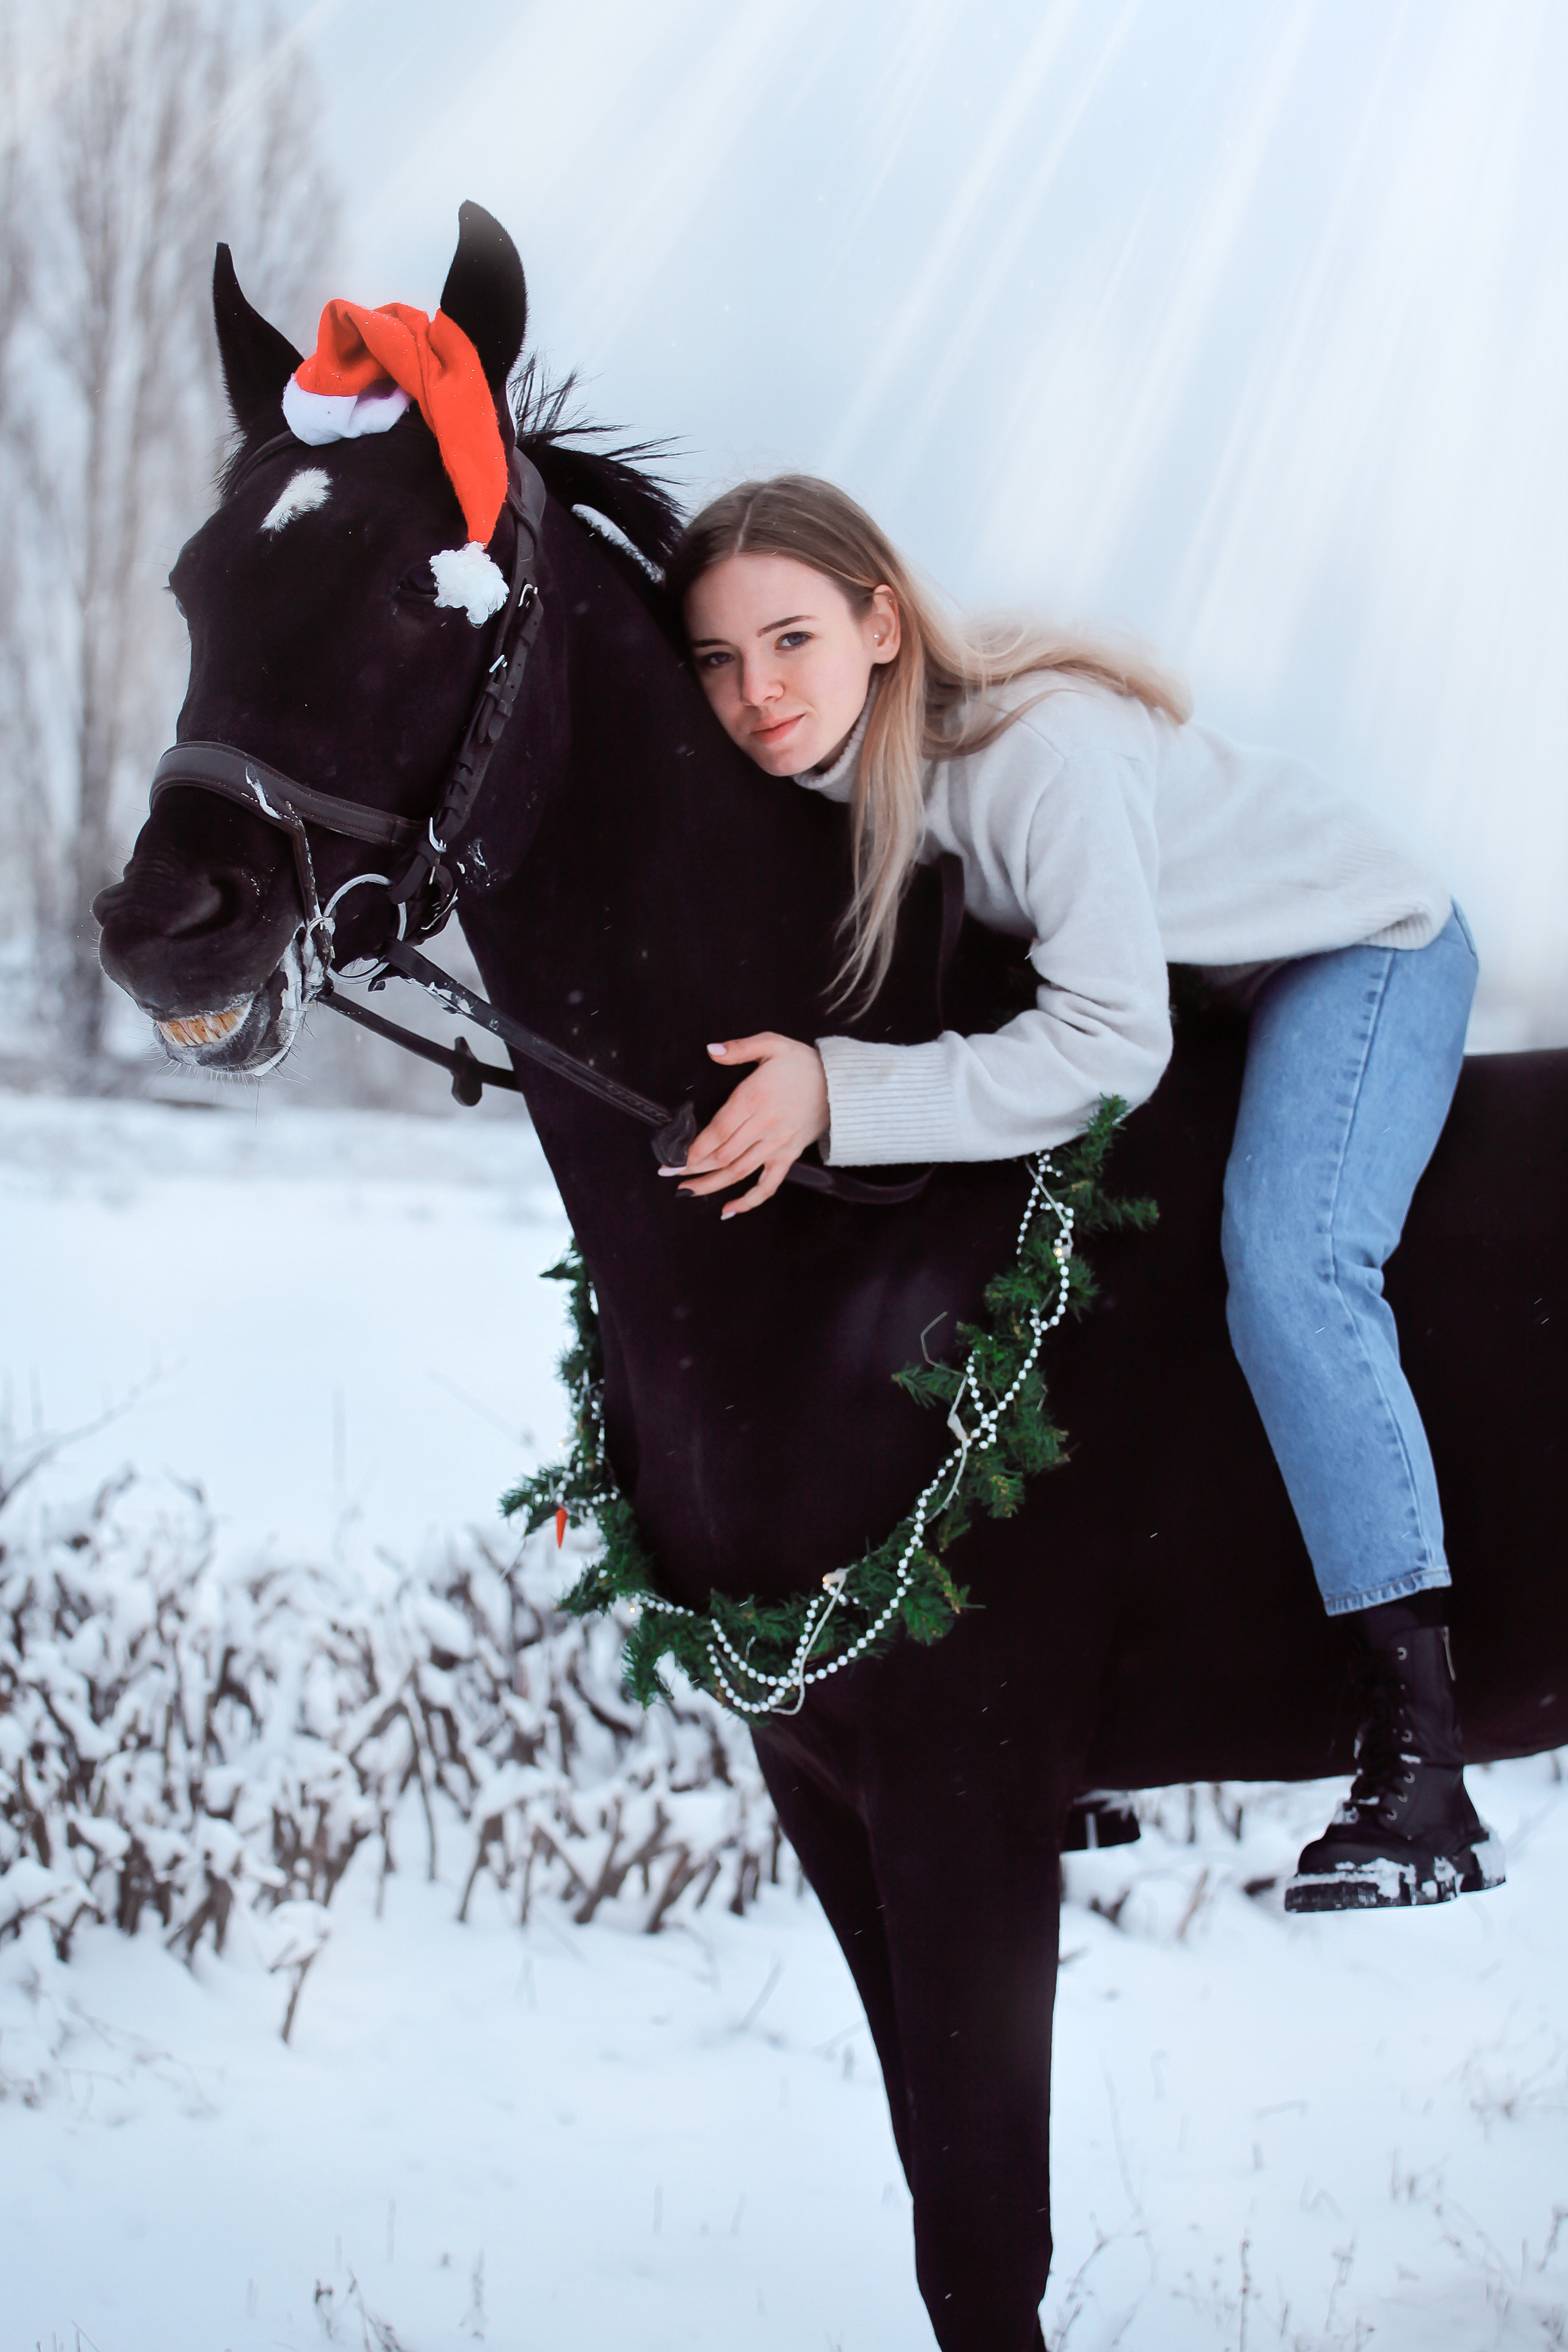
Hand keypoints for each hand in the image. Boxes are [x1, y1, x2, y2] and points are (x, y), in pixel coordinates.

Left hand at [662, 1033, 828, 1218]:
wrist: (841, 1084)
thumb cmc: (804, 1064)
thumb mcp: (772, 1044)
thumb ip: (739, 1047)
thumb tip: (711, 1050)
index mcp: (755, 1098)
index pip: (718, 1130)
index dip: (695, 1148)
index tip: (674, 1156)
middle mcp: (765, 1125)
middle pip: (723, 1154)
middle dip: (693, 1167)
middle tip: (669, 1173)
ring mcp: (777, 1144)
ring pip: (738, 1171)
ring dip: (711, 1184)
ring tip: (687, 1191)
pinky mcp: (788, 1155)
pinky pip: (768, 1184)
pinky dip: (749, 1200)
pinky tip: (729, 1209)